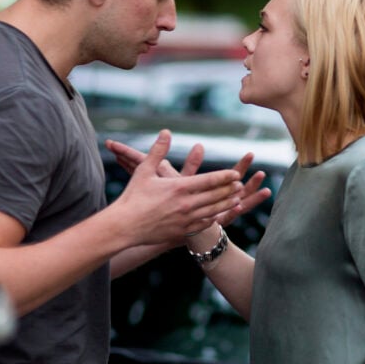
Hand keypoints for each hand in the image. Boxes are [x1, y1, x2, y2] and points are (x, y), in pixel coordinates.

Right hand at [112, 131, 242, 245]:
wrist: (124, 227)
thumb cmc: (132, 197)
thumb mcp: (144, 170)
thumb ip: (158, 151)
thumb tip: (166, 131)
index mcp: (179, 188)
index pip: (209, 180)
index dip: (224, 177)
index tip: (235, 174)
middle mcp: (186, 204)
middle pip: (216, 196)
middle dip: (230, 190)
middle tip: (240, 185)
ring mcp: (185, 219)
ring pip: (213, 211)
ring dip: (227, 204)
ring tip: (237, 198)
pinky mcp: (182, 231)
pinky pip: (203, 224)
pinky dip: (214, 218)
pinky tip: (220, 215)